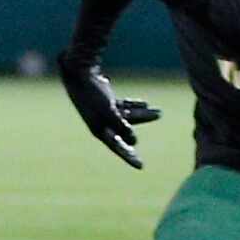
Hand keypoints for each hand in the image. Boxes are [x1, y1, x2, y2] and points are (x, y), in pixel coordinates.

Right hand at [58, 52, 160, 168]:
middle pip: (125, 133)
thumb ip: (121, 126)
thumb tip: (133, 141)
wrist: (80, 73)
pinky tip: (146, 105)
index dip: (129, 157)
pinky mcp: (107, 102)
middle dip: (141, 133)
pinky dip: (134, 106)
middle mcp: (102, 124)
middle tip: (151, 146)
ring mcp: (104, 113)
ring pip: (128, 118)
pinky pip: (124, 107)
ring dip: (143, 115)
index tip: (141, 166)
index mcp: (100, 131)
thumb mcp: (109, 111)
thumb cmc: (93, 94)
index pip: (118, 147)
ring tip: (160, 113)